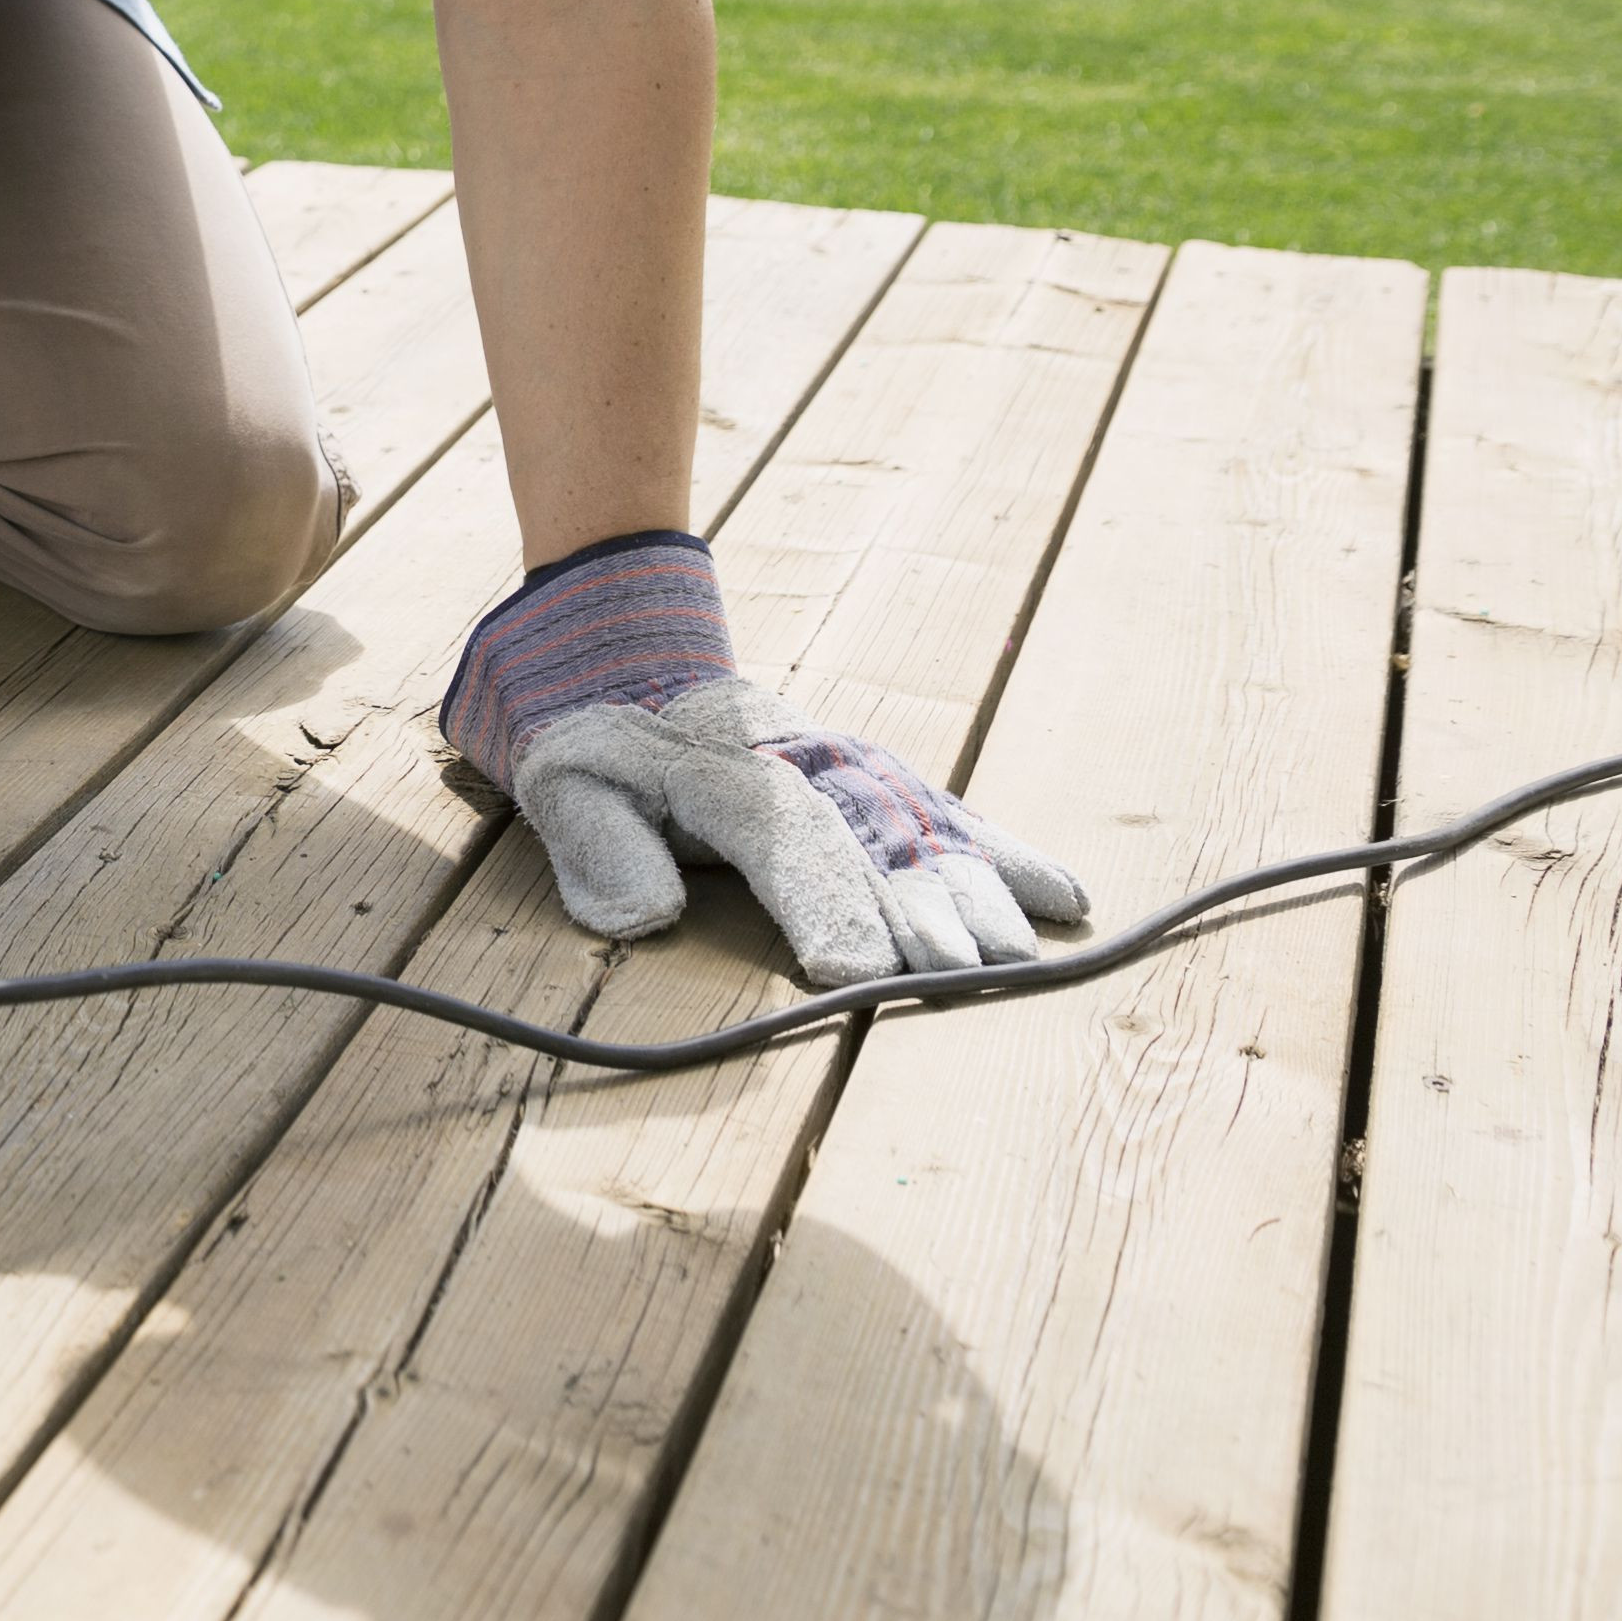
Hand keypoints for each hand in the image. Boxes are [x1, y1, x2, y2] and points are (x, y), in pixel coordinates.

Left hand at [443, 531, 1087, 987]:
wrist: (618, 647)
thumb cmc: (589, 737)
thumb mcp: (562, 784)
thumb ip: (599, 849)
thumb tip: (644, 920)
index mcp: (725, 770)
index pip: (787, 843)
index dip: (823, 906)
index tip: (855, 972)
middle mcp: (804, 762)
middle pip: (876, 839)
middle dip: (928, 908)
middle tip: (979, 973)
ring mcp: (845, 764)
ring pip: (923, 825)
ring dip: (979, 887)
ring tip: (1032, 950)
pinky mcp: (869, 774)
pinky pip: (942, 811)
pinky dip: (999, 850)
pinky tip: (1059, 893)